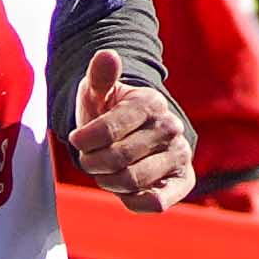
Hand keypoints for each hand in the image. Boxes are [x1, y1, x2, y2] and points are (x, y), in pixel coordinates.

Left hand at [69, 50, 195, 207]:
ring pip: (132, 181)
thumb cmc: (108, 112)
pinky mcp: (183, 181)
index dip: (85, 140)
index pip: (109, 129)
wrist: (132, 133)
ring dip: (108, 181)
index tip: (76, 139)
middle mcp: (171, 128)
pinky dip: (133, 200)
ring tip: (106, 171)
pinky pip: (156, 202)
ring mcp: (180, 155)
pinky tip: (124, 189)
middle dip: (93, 163)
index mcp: (150, 104)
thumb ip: (100, 77)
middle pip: (118, 159)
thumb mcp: (98, 93)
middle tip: (89, 158)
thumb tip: (107, 56)